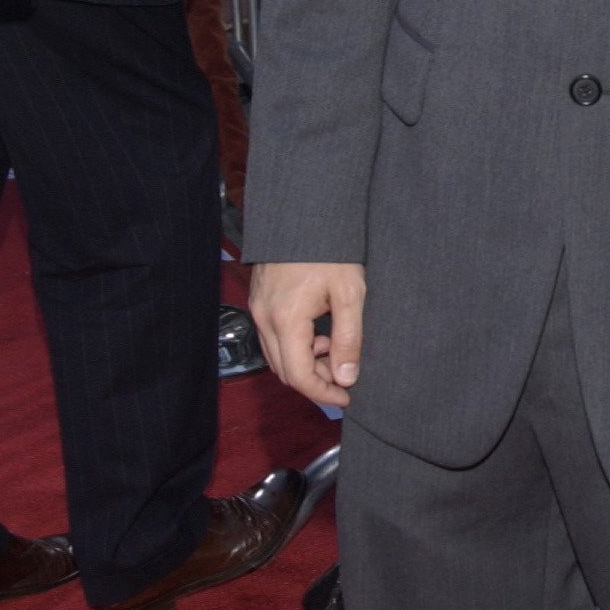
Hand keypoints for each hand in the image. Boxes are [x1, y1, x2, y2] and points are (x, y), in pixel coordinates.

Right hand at [250, 260, 364, 405]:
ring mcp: (258, 308)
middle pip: (284, 370)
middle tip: (344, 375)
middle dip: (315, 380)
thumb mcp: (350, 295)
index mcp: (286, 319)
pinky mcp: (259, 300)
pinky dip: (294, 346)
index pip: (299, 376)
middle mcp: (264, 318)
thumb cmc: (331, 249)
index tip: (346, 397)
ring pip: (277, 355)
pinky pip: (272, 337)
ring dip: (304, 363)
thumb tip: (346, 378)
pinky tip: (318, 332)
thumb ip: (348, 340)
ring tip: (333, 348)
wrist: (306, 212)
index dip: (323, 393)